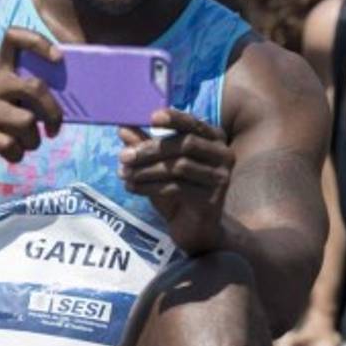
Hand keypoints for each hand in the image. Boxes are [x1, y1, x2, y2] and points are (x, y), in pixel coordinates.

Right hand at [0, 28, 63, 176]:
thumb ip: (27, 96)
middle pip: (34, 87)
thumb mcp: (3, 101)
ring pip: (26, 122)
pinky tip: (12, 155)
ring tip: (26, 145)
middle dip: (53, 112)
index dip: (38, 41)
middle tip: (53, 128)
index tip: (58, 58)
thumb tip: (64, 103)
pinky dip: (17, 155)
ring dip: (33, 140)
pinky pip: (9, 144)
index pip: (13, 37)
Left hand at [118, 109, 232, 254]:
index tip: (152, 117)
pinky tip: (132, 188)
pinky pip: (177, 188)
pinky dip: (150, 186)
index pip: (193, 123)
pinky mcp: (211, 199)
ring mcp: (220, 177)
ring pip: (179, 166)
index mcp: (213, 138)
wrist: (193, 228)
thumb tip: (123, 128)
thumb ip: (144, 145)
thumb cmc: (177, 190)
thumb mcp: (158, 164)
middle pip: (185, 144)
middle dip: (151, 149)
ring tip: (124, 174)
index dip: (174, 118)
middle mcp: (223, 155)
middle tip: (124, 156)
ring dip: (147, 170)